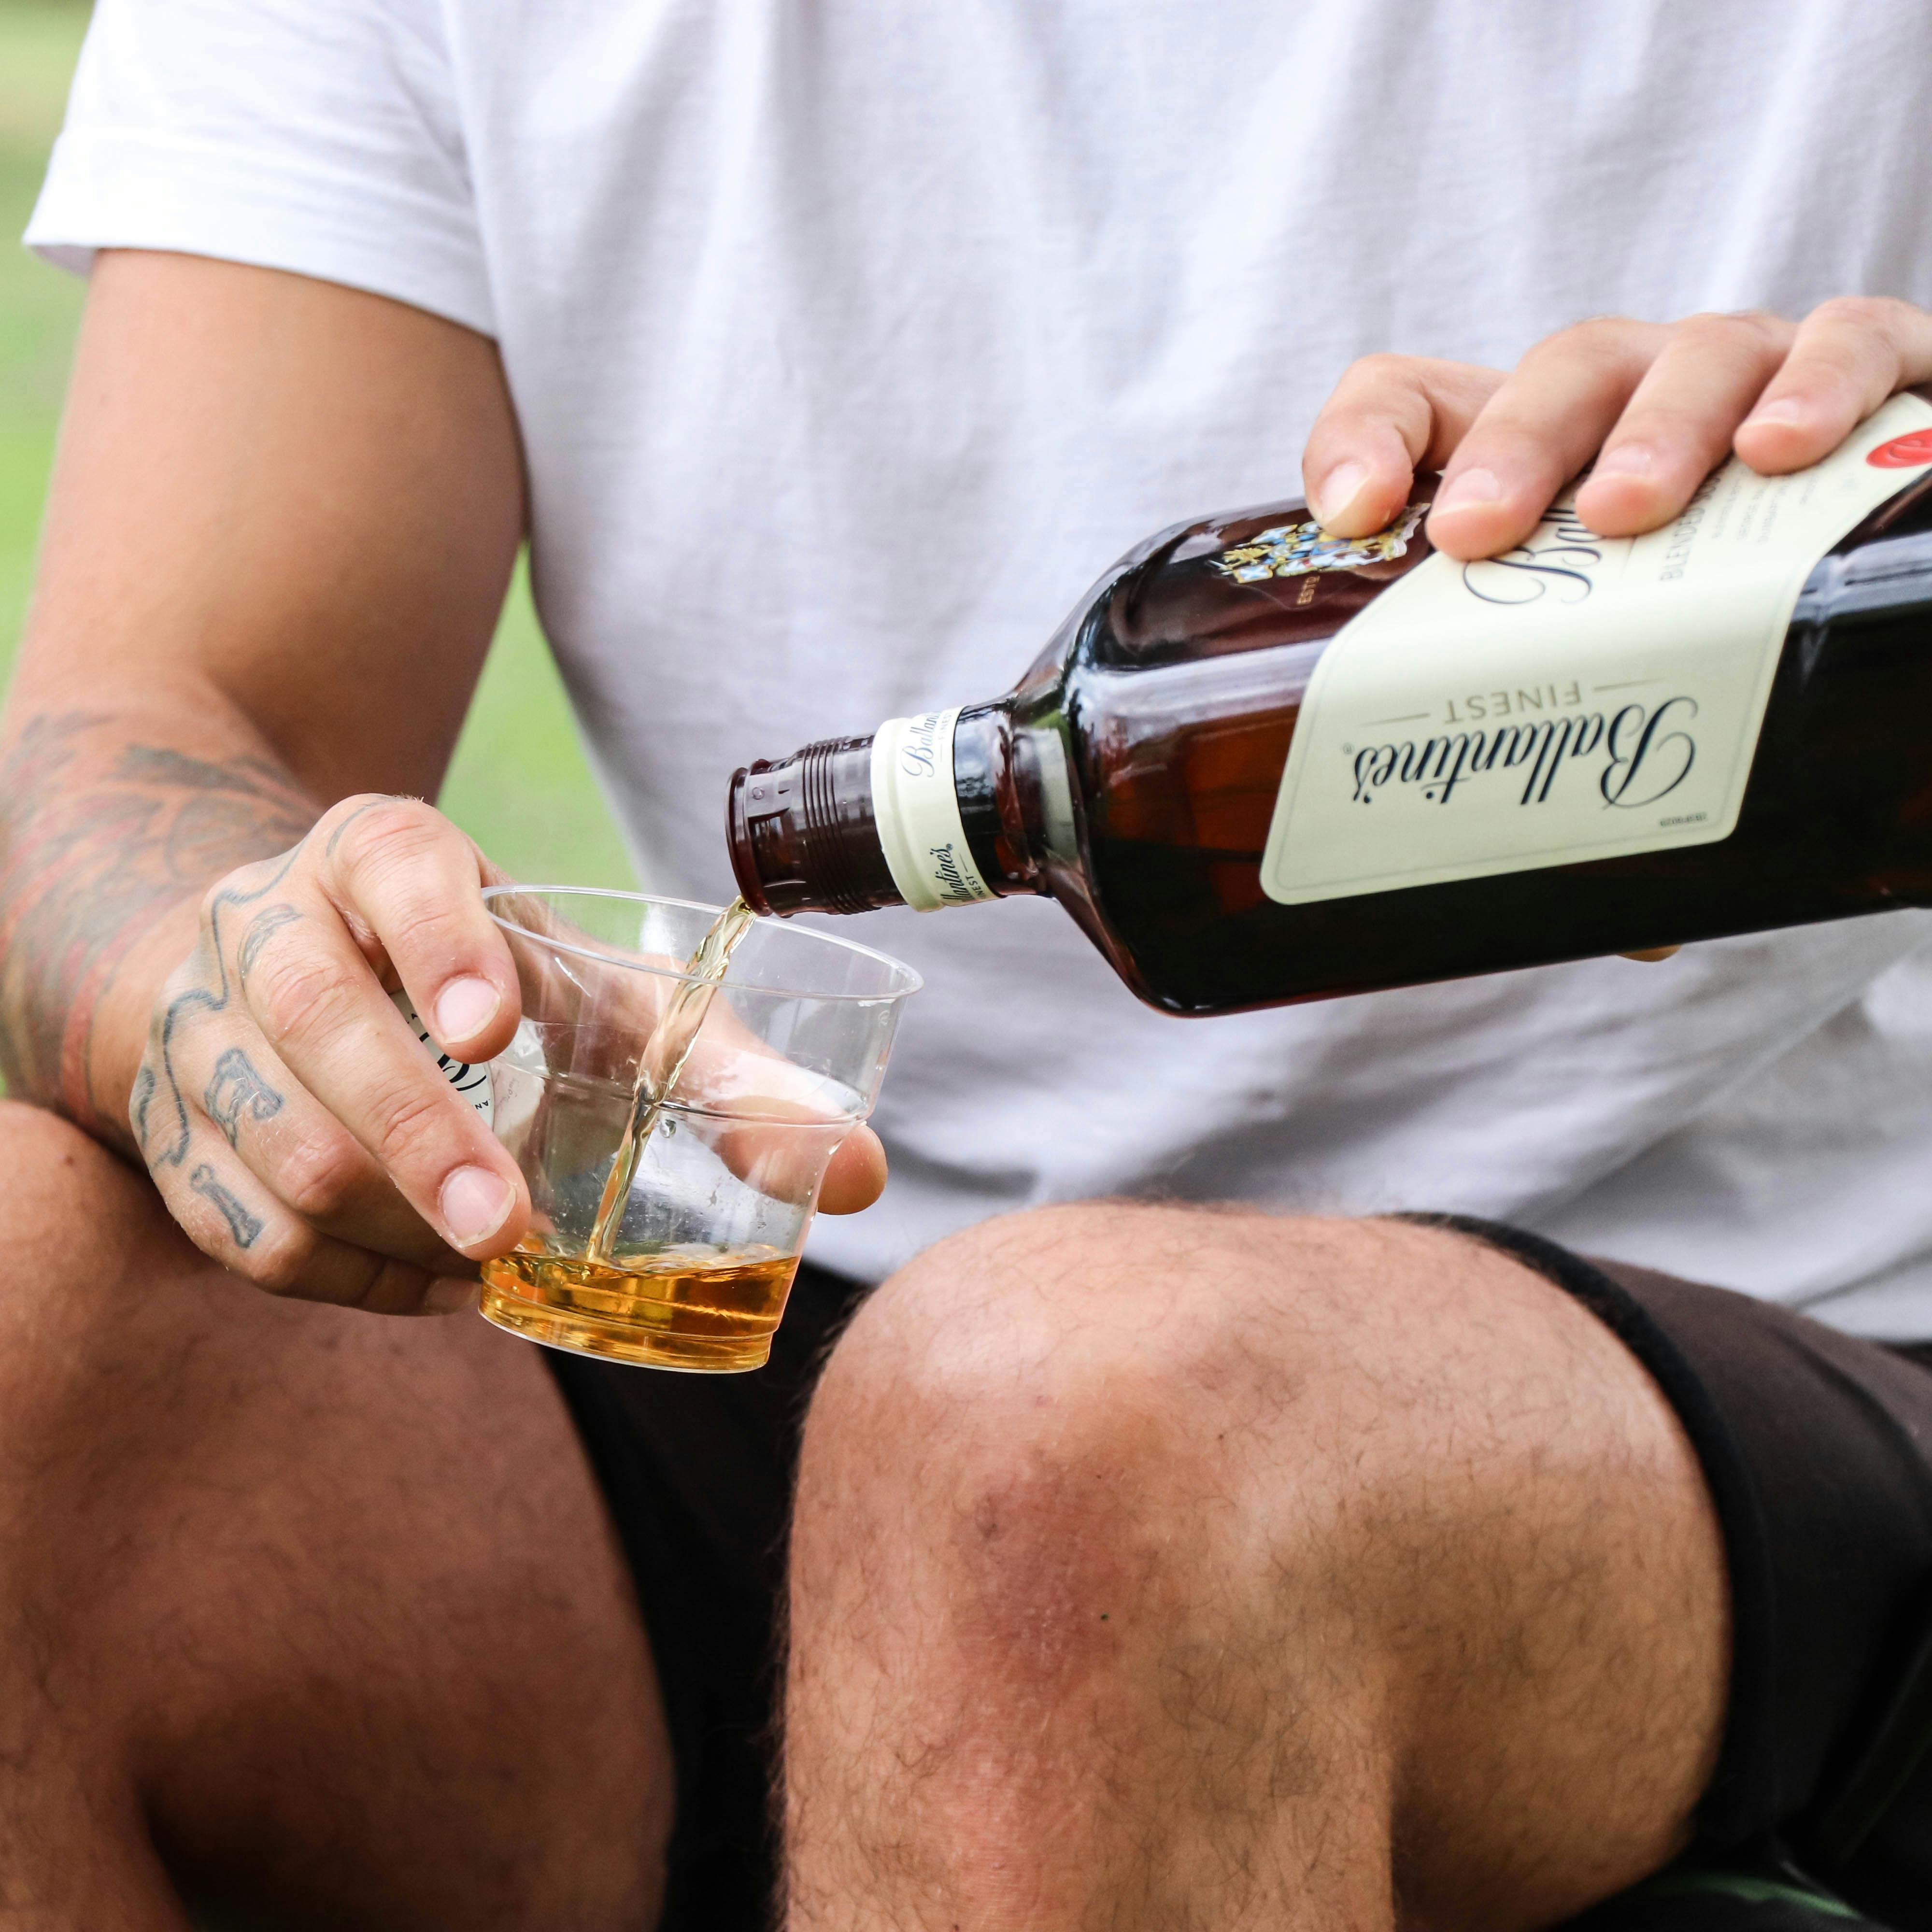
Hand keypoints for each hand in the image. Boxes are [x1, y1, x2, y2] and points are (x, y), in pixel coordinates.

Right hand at [131, 795, 886, 1314]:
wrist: (298, 977)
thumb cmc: (493, 988)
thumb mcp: (598, 995)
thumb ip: (723, 1072)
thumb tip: (866, 1175)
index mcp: (379, 855)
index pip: (394, 868)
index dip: (442, 941)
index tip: (501, 1026)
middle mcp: (269, 921)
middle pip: (315, 1022)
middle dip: (415, 1133)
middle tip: (506, 1225)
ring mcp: (201, 1024)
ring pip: (271, 1140)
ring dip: (384, 1221)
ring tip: (487, 1262)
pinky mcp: (171, 1127)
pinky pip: (241, 1228)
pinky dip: (343, 1275)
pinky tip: (431, 1284)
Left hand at [1300, 297, 1931, 967]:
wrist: (1882, 597)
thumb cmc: (1722, 631)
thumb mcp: (1631, 697)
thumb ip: (1618, 788)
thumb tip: (1643, 929)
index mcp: (1543, 454)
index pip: (1414, 403)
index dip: (1365, 441)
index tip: (1351, 517)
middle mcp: (1639, 401)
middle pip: (1564, 373)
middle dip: (1516, 446)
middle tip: (1484, 536)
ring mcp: (1754, 378)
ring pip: (1699, 352)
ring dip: (1661, 426)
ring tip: (1633, 512)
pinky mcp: (1879, 381)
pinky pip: (1856, 341)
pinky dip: (1824, 381)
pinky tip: (1792, 449)